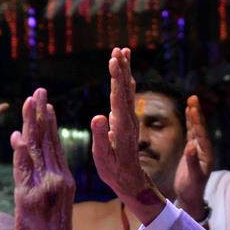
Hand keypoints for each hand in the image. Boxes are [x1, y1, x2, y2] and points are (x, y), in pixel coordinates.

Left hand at [12, 88, 78, 229]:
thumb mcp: (55, 206)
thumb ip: (48, 184)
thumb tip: (39, 166)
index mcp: (64, 180)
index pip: (55, 145)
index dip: (49, 123)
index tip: (46, 104)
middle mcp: (56, 180)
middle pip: (46, 141)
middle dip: (41, 115)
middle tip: (37, 92)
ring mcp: (43, 188)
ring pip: (35, 151)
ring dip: (31, 125)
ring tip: (28, 103)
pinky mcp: (28, 199)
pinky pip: (22, 172)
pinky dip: (20, 154)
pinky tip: (17, 137)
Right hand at [92, 47, 164, 224]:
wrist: (131, 181)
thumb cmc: (114, 172)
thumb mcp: (103, 158)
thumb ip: (101, 137)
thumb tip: (98, 116)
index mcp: (121, 127)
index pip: (118, 96)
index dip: (117, 77)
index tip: (115, 60)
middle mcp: (128, 120)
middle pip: (125, 89)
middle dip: (122, 68)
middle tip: (120, 49)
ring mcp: (129, 120)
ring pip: (127, 91)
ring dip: (125, 72)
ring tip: (123, 53)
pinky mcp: (128, 123)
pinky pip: (127, 98)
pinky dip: (126, 84)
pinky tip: (126, 75)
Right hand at [174, 94, 212, 219]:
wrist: (190, 197)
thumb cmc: (192, 189)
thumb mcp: (193, 177)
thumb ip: (192, 162)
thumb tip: (190, 147)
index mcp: (206, 154)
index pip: (201, 134)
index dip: (197, 122)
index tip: (193, 109)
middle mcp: (204, 149)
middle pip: (200, 128)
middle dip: (196, 113)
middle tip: (194, 98)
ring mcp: (198, 149)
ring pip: (196, 129)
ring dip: (193, 115)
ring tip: (191, 101)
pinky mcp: (191, 151)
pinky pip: (191, 133)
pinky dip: (189, 123)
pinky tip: (187, 114)